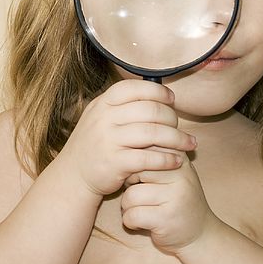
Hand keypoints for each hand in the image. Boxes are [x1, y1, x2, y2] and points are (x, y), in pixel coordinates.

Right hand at [56, 79, 197, 195]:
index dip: (158, 91)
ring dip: (177, 139)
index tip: (172, 100)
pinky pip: (148, 158)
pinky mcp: (114, 163)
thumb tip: (157, 91)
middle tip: (181, 127)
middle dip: (172, 118)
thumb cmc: (95, 144)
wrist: (73, 175)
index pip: (135, 88)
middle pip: (149, 110)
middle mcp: (104, 118)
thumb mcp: (101, 116)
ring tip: (189, 144)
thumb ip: (123, 105)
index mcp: (103, 103)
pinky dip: (167, 159)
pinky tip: (176, 161)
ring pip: (152, 133)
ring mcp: (108, 140)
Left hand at [119, 153, 218, 254]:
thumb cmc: (178, 198)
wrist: (200, 234)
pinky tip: (142, 223)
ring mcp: (175, 197)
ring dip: (128, 207)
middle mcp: (180, 175)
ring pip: (131, 196)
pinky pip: (133, 215)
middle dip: (129, 184)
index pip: (145, 149)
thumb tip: (128, 138)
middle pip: (135, 171)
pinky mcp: (166, 219)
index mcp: (180, 158)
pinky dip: (130, 222)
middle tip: (139, 193)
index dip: (135, 164)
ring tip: (142, 210)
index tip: (141, 176)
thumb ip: (156, 154)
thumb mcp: (173, 171)